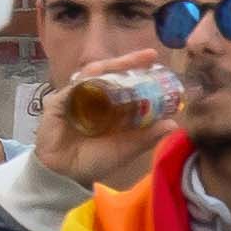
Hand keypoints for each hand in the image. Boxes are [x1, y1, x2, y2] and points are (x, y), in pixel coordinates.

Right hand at [30, 46, 173, 189]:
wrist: (64, 175)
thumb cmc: (93, 161)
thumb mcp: (125, 149)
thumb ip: (146, 137)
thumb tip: (174, 124)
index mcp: (109, 107)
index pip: (125, 83)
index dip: (140, 72)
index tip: (158, 64)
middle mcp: (92, 98)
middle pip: (109, 73)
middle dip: (128, 62)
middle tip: (149, 56)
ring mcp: (73, 98)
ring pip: (92, 74)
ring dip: (110, 67)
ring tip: (129, 63)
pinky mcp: (57, 103)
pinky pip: (72, 88)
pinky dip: (86, 82)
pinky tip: (99, 77)